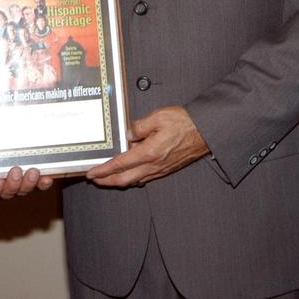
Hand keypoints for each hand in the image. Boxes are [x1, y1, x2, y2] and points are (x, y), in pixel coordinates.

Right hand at [0, 165, 53, 198]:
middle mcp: (1, 180)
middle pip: (8, 192)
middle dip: (13, 185)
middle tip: (16, 172)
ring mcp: (18, 178)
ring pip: (23, 189)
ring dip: (29, 184)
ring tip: (33, 172)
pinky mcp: (32, 173)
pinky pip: (38, 182)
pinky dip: (43, 182)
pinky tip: (48, 177)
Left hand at [85, 105, 207, 187]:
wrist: (206, 131)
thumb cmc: (185, 123)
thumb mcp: (159, 116)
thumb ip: (139, 126)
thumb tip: (127, 134)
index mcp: (149, 152)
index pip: (120, 164)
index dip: (104, 170)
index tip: (92, 172)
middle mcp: (153, 165)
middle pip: (124, 179)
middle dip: (106, 181)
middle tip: (94, 179)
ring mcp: (160, 170)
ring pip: (134, 181)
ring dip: (117, 181)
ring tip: (107, 178)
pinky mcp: (165, 169)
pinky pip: (144, 178)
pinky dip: (131, 179)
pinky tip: (128, 175)